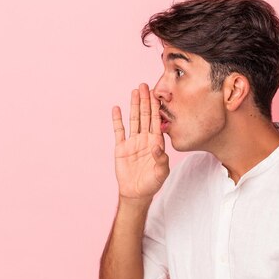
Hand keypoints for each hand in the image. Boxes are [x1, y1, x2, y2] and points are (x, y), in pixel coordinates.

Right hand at [111, 83, 169, 200]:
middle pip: (145, 116)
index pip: (156, 121)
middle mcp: (145, 139)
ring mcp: (132, 142)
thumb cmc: (152, 183)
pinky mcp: (121, 147)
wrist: (136, 193)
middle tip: (144, 85)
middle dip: (145, 101)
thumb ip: (161, 160)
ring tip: (134, 91)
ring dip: (134, 106)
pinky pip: (119, 130)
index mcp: (156, 142)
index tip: (156, 94)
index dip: (156, 107)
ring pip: (133, 119)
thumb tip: (156, 147)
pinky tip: (117, 108)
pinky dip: (117, 119)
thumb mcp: (161, 173)